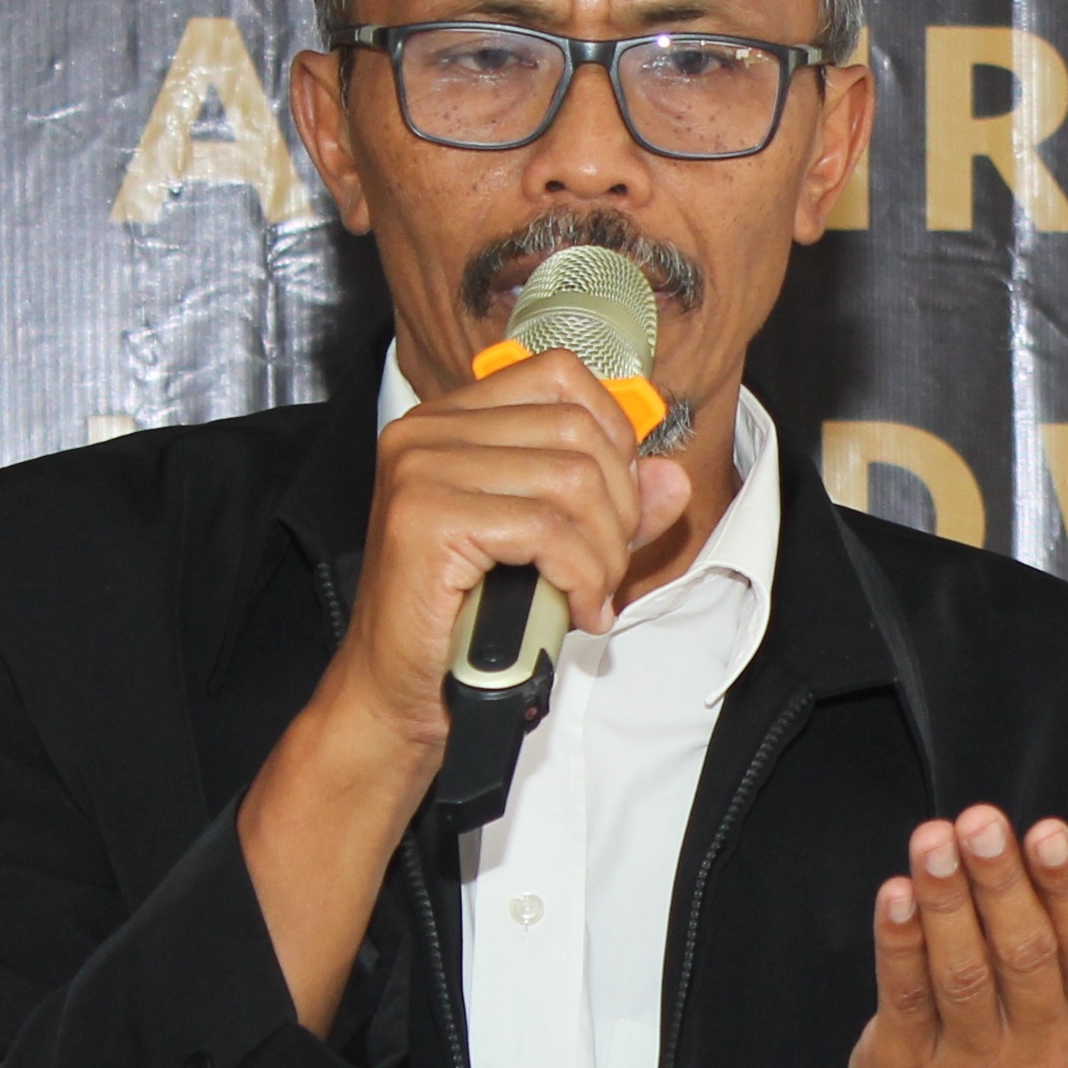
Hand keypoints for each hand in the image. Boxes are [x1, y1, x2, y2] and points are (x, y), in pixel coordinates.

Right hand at [329, 349, 691, 771]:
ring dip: (603, 552)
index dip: (613, 437)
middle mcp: (429, 431)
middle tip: (605, 570)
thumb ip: (610, 507)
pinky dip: (581, 576)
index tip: (616, 506)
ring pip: (571, 479)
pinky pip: (546, 529)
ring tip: (591, 595)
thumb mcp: (552, 550)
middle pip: (577, 430)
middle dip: (618, 509)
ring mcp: (422, 468)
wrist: (397, 691)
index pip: (560, 376)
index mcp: (452, 421)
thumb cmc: (465, 622)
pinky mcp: (425, 517)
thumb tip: (670, 476)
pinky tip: (575, 611)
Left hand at [848, 807, 1067, 1067]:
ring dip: (946, 899)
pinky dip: (898, 940)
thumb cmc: (1026, 1039)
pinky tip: (895, 891)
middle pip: (1023, 956)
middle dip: (1000, 882)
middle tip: (980, 820)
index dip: (1067, 889)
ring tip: (933, 838)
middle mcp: (1041, 1053)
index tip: (1046, 830)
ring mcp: (971, 1066)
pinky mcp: (909, 1067)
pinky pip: (904, 994)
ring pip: (962, 973)